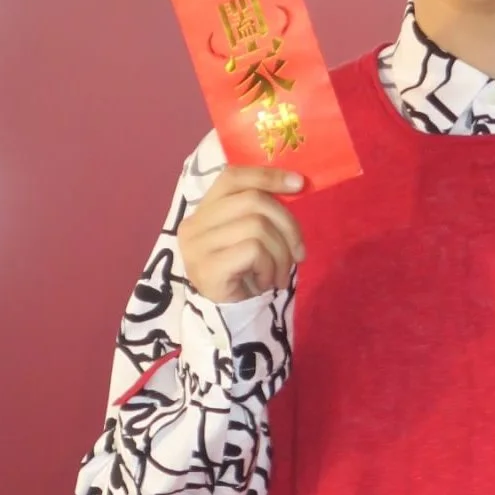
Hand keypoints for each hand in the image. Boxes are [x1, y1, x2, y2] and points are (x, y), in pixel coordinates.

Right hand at [180, 166, 306, 303]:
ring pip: (257, 226)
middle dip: (287, 225)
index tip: (299, 184)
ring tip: (280, 274)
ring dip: (281, 253)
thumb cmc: (244, 275)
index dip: (267, 175)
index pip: (233, 177)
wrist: (228, 319)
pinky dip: (270, 267)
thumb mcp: (253, 237)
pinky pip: (253, 251)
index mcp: (204, 210)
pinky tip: (266, 282)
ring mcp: (197, 246)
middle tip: (298, 253)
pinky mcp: (207, 267)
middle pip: (253, 201)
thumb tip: (297, 184)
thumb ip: (262, 212)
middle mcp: (194, 224)